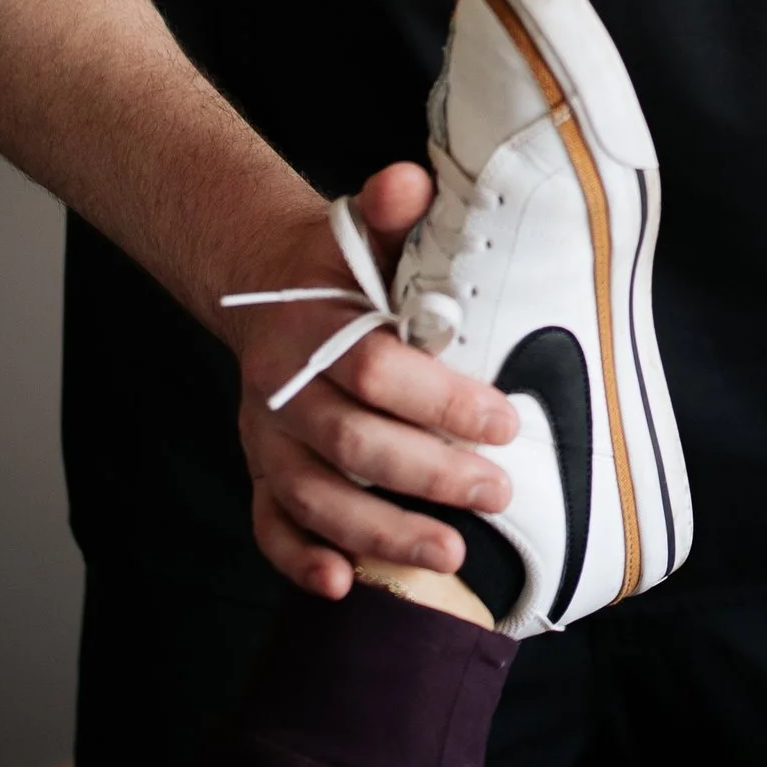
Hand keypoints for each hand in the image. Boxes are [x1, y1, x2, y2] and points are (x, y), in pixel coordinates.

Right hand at [219, 163, 518, 600]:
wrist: (269, 289)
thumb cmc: (341, 268)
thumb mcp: (367, 230)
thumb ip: (391, 207)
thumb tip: (411, 180)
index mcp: (317, 330)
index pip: (375, 370)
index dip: (439, 400)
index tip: (504, 422)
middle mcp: (284, 390)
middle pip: (350, 442)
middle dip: (427, 475)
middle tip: (497, 493)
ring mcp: (268, 439)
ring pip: (315, 497)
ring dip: (379, 531)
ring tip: (450, 555)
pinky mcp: (262, 473)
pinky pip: (270, 525)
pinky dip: (299, 561)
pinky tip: (343, 585)